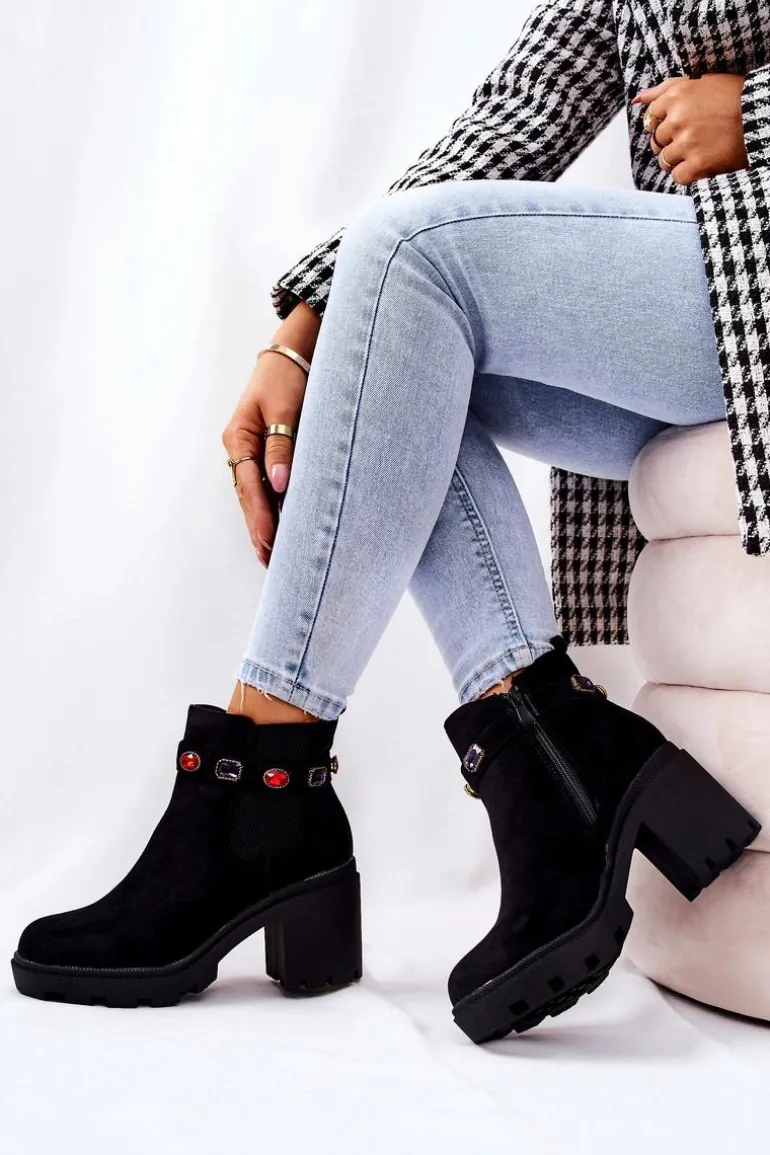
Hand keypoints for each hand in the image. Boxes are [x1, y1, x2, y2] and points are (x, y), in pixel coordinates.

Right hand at [222, 303, 319, 566]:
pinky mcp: (265, 450)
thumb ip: (282, 447)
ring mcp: (250, 450)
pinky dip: (271, 506)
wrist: (293, 353)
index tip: (269, 543)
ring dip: (264, 523)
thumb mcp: (285, 409)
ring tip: (273, 555)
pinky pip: (264, 485)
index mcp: (239, 438)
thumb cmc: (288, 376)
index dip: (259, 517)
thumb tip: (279, 485)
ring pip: (254, 494)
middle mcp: (239, 447)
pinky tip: (279, 525)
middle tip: (270, 562)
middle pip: (248, 496)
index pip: (249, 487)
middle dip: (259, 529)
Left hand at [632, 74, 748, 184]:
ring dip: (678, 159)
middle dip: (670, 141)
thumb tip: (637, 99)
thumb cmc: (734, 96)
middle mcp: (677, 119)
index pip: (651, 117)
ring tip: (698, 151)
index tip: (679, 124)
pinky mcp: (697, 164)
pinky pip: (677, 177)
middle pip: (657, 140)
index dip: (664, 123)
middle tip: (693, 139)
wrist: (761, 114)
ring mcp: (686, 143)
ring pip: (665, 160)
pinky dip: (687, 174)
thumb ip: (666, 88)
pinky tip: (701, 164)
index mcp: (676, 95)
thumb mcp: (701, 81)